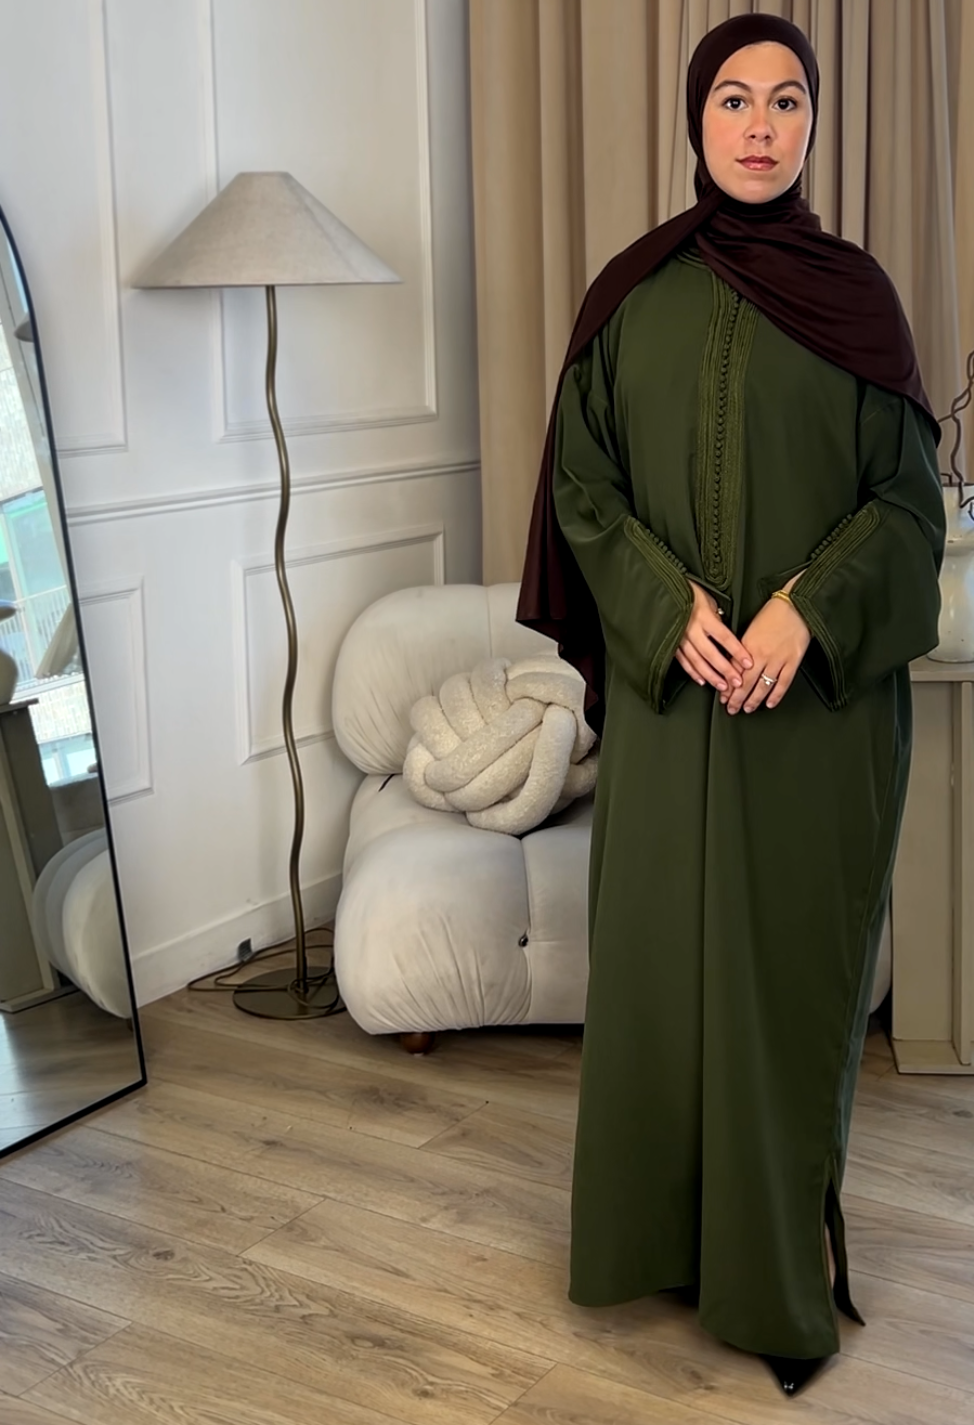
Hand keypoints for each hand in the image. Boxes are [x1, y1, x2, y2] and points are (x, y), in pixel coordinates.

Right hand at [676, 580, 752, 693]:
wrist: (664, 589)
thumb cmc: (690, 592)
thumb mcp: (708, 600)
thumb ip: (717, 618)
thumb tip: (727, 637)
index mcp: (703, 616)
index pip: (724, 637)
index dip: (736, 651)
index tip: (748, 662)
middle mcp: (691, 628)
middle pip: (710, 653)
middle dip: (725, 669)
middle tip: (736, 682)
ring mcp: (679, 637)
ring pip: (696, 661)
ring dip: (710, 675)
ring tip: (722, 686)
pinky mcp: (671, 643)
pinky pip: (683, 660)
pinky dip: (692, 672)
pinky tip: (701, 680)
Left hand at [722, 580, 809, 714]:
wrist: (797, 605)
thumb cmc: (773, 613)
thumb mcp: (751, 629)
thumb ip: (742, 648)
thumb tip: (734, 666)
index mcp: (748, 645)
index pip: (734, 671)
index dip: (728, 686)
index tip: (723, 696)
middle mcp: (761, 655)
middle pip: (745, 682)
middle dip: (736, 698)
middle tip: (731, 709)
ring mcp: (778, 659)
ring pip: (763, 686)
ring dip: (753, 700)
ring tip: (747, 709)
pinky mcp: (793, 661)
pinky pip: (783, 683)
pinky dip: (776, 695)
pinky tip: (770, 703)